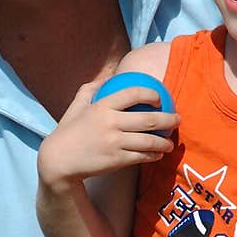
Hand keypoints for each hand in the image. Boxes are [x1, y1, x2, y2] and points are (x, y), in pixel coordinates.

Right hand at [37, 81, 178, 188]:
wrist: (58, 160)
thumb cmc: (68, 131)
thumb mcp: (76, 106)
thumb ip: (90, 89)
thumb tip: (107, 75)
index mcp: (102, 106)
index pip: (134, 93)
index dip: (152, 94)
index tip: (160, 98)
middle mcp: (110, 123)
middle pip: (149, 119)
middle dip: (169, 119)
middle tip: (177, 120)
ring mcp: (114, 142)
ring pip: (149, 141)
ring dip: (165, 142)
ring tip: (170, 143)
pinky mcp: (116, 160)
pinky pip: (142, 156)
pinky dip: (153, 155)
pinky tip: (158, 154)